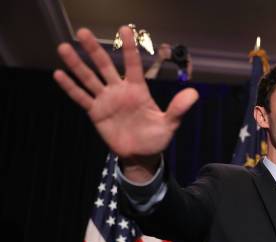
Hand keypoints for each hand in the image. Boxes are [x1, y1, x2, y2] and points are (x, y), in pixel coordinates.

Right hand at [53, 27, 197, 178]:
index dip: (130, 48)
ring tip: (63, 47)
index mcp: (138, 90)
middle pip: (106, 66)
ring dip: (77, 64)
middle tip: (83, 32)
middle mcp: (120, 91)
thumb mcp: (169, 124)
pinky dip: (70, 87)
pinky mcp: (96, 112)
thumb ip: (178, 109)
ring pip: (90, 78)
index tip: (125, 29)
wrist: (142, 155)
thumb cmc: (156, 138)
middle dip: (95, 50)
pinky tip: (59, 74)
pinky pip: (81, 98)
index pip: (133, 65)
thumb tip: (194, 93)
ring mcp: (106, 100)